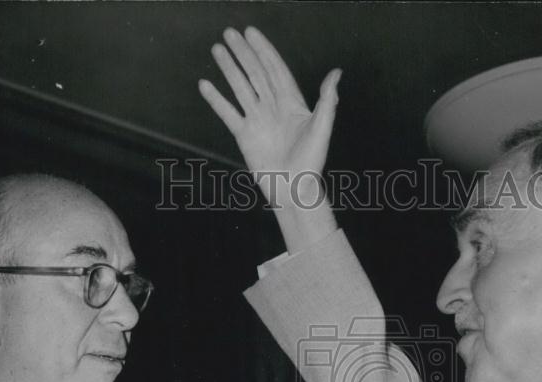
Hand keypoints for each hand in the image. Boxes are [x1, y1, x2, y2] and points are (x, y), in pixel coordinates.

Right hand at [199, 27, 340, 208]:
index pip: (275, 69)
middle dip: (243, 53)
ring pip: (240, 88)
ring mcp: (257, 120)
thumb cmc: (311, 162)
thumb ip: (327, 100)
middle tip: (229, 33)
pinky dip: (216, 99)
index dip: (264, 50)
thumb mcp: (322, 128)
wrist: (293, 189)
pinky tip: (205, 84)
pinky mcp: (244, 135)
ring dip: (229, 69)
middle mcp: (273, 108)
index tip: (251, 33)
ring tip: (217, 49)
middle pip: (255, 73)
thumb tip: (336, 73)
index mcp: (292, 103)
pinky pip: (228, 113)